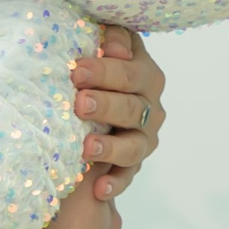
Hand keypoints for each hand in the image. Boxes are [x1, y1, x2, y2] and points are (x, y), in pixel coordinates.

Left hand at [70, 24, 163, 193]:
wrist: (93, 108)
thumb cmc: (93, 71)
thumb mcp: (101, 48)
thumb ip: (110, 38)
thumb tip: (111, 45)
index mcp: (143, 74)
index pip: (131, 71)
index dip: (107, 71)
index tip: (79, 70)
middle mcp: (150, 107)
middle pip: (133, 107)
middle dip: (106, 105)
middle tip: (79, 104)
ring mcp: (143, 138)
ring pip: (134, 145)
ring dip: (111, 146)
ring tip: (86, 147)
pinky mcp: (132, 165)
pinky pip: (126, 177)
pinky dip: (114, 183)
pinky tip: (98, 189)